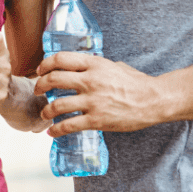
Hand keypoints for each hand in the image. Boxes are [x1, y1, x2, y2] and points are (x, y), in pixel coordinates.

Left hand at [35, 53, 165, 135]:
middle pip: (54, 79)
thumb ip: (97, 67)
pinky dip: (57, 130)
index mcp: (94, 64)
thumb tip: (84, 68)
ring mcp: (93, 101)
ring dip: (46, 110)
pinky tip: (53, 132)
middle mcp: (90, 80)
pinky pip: (69, 125)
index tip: (40, 71)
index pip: (61, 59)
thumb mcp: (115, 66)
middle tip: (38, 90)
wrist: (154, 100)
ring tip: (45, 113)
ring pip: (58, 105)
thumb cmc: (137, 82)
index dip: (45, 65)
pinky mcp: (97, 120)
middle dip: (41, 85)